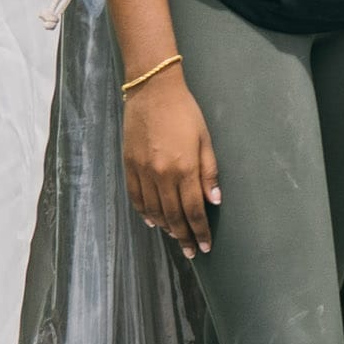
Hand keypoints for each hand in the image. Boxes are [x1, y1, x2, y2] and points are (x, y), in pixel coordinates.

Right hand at [122, 73, 220, 256]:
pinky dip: (145, 212)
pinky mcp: (129, 166)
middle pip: (174, 215)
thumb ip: (209, 172)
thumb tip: (214, 201)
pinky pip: (136, 197)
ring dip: (166, 227)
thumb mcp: (205, 140)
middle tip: (191, 252)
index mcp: (184, 169)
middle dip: (184, 237)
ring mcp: (142, 172)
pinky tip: (153, 221)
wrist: (152, 91)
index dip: (199, 231)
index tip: (205, 247)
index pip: (194, 210)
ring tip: (176, 238)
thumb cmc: (185, 112)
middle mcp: (162, 175)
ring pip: (154, 210)